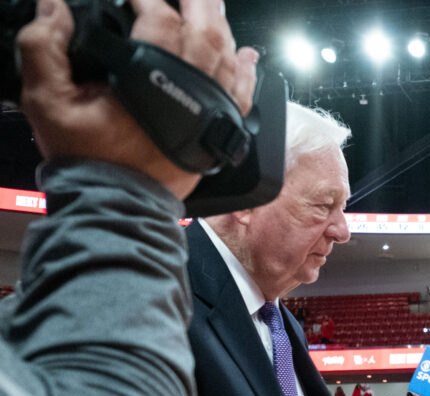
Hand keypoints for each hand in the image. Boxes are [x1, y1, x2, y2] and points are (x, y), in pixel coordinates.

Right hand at [16, 0, 257, 198]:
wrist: (116, 204)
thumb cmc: (87, 157)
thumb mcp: (47, 100)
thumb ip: (44, 48)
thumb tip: (53, 8)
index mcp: (148, 76)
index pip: (158, 18)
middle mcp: (187, 88)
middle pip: (202, 30)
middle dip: (197, 2)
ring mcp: (207, 109)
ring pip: (224, 56)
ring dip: (220, 27)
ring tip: (214, 5)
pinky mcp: (216, 129)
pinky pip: (241, 93)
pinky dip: (246, 71)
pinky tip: (248, 55)